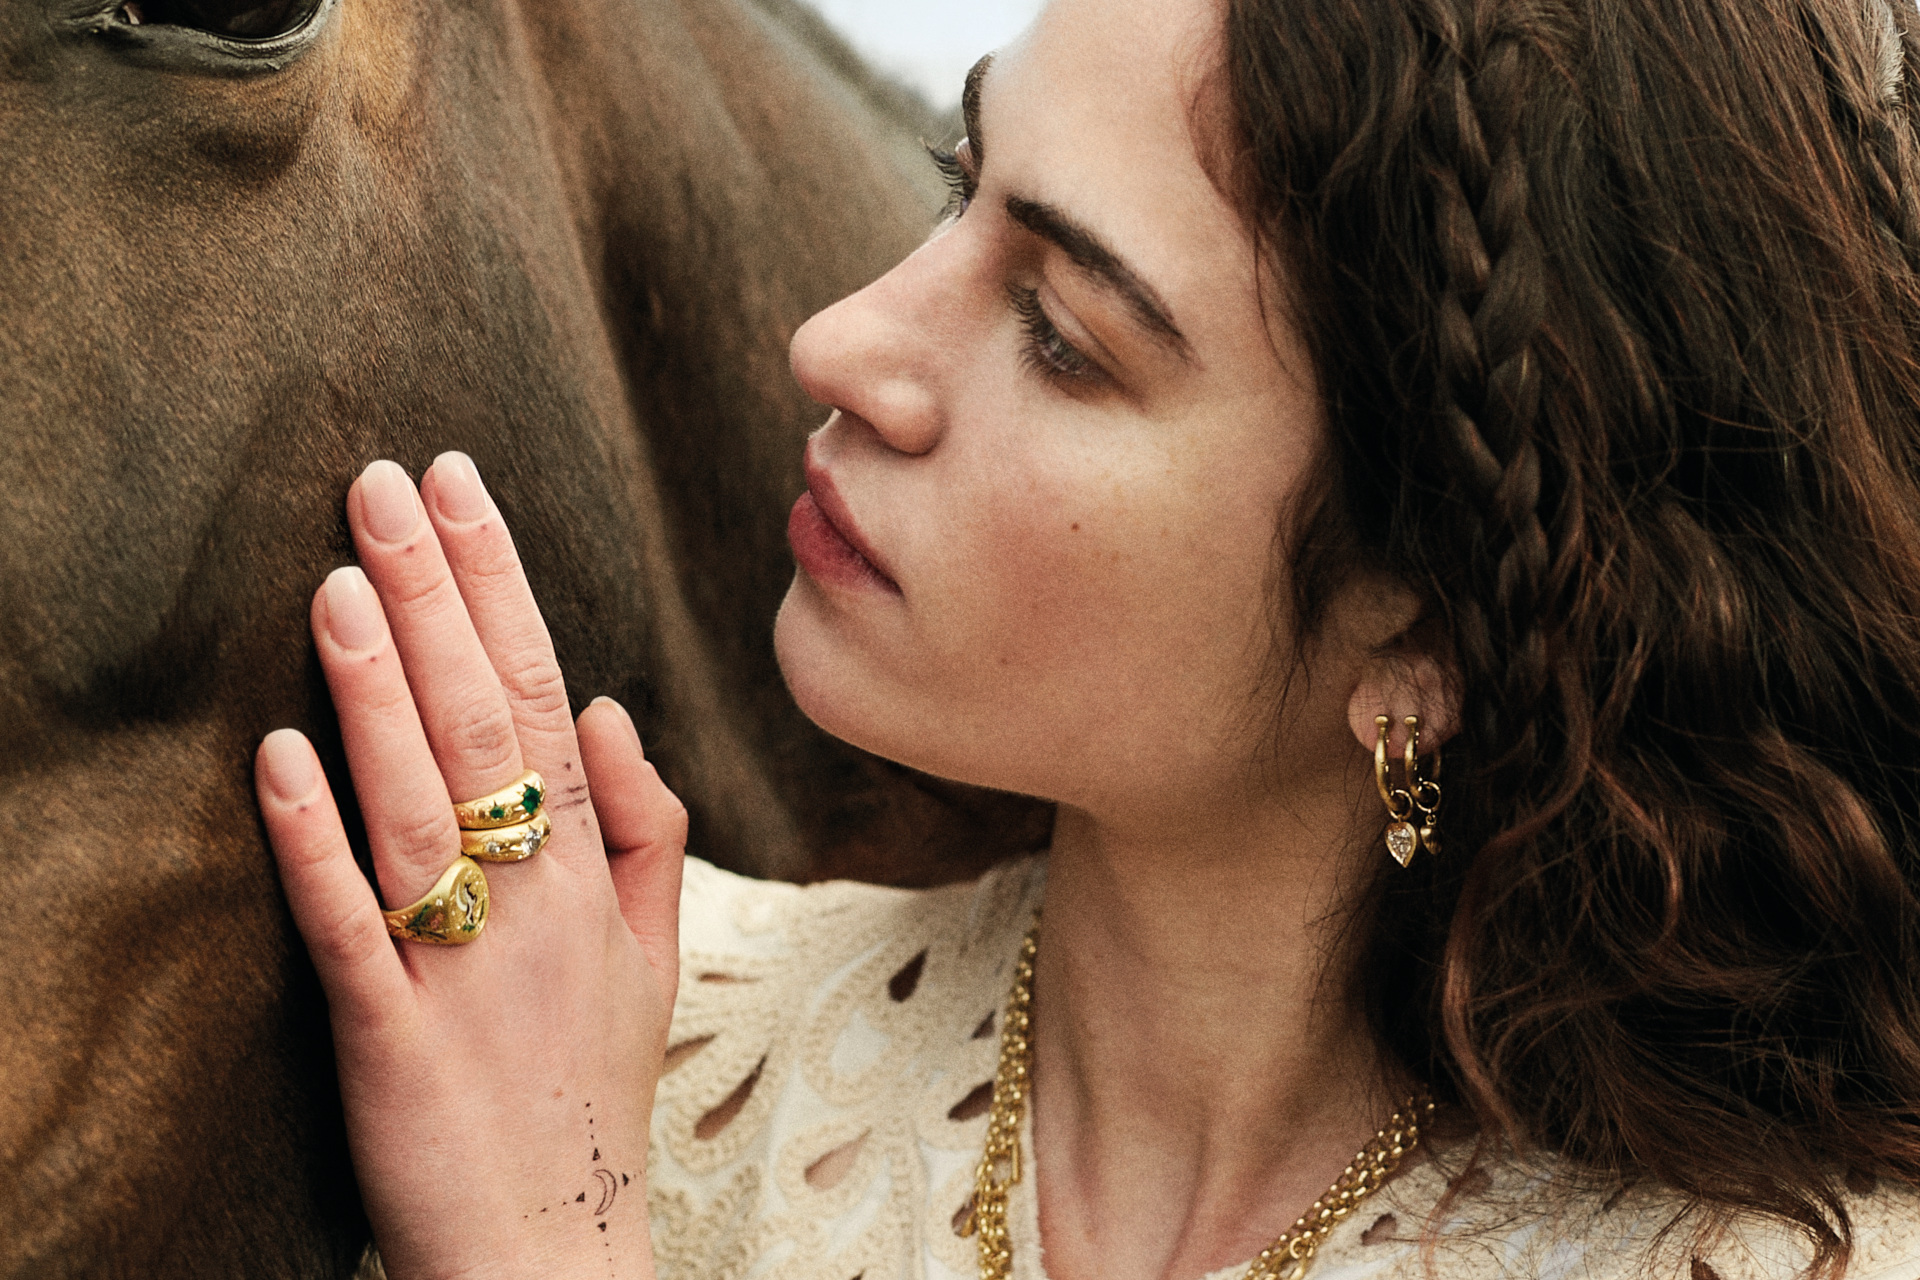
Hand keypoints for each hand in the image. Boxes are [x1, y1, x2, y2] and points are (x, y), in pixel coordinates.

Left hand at [254, 454, 683, 1279]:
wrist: (555, 1248)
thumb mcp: (656, 957)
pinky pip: (351, 929)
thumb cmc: (592, 1092)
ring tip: (340, 578)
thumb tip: (607, 708)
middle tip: (385, 483)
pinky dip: (315, 842)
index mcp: (594, 875)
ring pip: (421, 806)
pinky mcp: (391, 1041)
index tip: (460, 490)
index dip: (500, 588)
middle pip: (485, 725)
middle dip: (436, 595)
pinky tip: (278, 756)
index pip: (545, 697)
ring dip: (378, 691)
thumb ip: (644, 827)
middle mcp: (539, 905)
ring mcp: (467, 970)